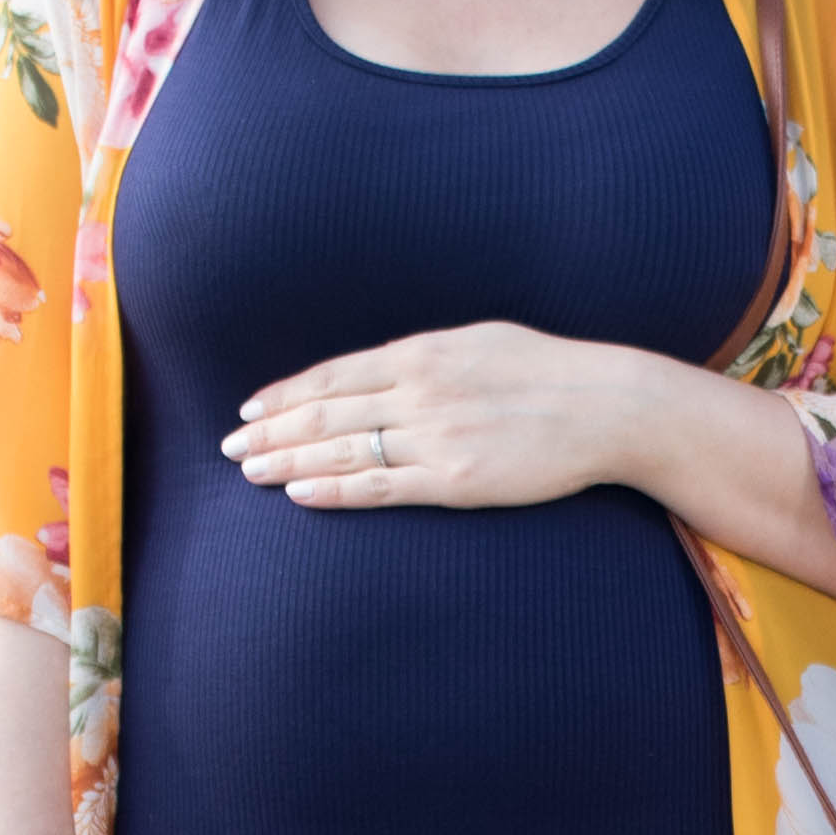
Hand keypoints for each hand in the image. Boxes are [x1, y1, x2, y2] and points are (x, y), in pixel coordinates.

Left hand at [226, 325, 650, 510]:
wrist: (605, 406)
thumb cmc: (550, 371)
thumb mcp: (480, 342)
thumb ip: (428, 356)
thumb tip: (387, 367)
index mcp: (423, 353)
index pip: (335, 374)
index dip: (287, 392)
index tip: (251, 405)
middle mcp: (419, 391)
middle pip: (325, 411)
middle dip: (271, 429)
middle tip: (230, 445)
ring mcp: (434, 437)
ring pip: (342, 449)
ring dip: (288, 458)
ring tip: (248, 470)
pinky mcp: (454, 481)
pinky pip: (379, 486)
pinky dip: (333, 488)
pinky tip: (299, 492)